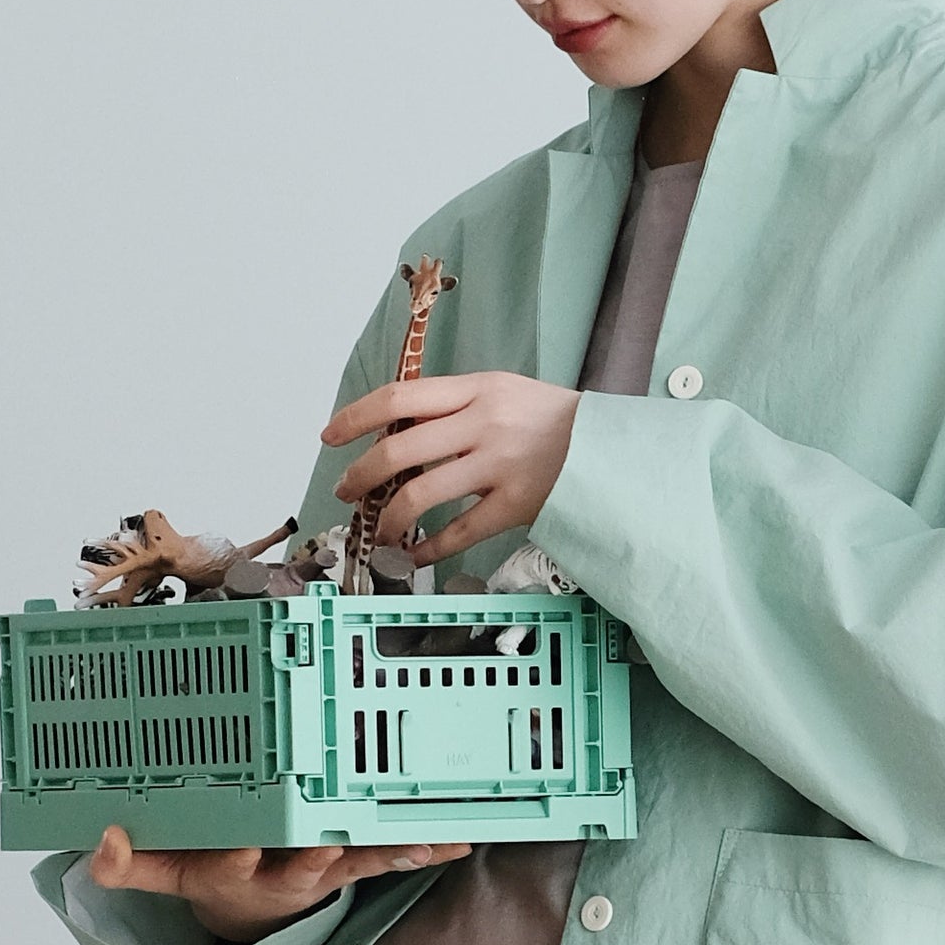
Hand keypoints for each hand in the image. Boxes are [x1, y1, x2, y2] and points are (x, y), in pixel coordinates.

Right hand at [85, 828, 468, 941]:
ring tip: (424, 841)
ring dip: (388, 851)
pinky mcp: (349, 866)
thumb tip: (103, 844)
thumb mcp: (165, 877)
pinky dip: (422, 849)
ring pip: (356, 859)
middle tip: (333, 842)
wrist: (247, 914)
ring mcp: (321, 872)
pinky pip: (387, 856)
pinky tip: (461, 841)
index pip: (234, 864)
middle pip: (302, 862)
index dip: (239, 857)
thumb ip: (130, 865)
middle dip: (320, 852)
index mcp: (235, 872)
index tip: (244, 845)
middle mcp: (283, 874)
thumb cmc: (207, 877)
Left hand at [319, 364, 579, 569]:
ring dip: (388, 517)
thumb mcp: (504, 392)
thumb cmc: (554, 421)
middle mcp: (484, 424)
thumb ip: (455, 406)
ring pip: (420, 494)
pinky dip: (428, 548)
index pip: (400, 397)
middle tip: (346, 490)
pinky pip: (458, 532)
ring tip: (379, 529)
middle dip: (361, 474)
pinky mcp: (516, 505)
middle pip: (399, 449)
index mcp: (477, 390)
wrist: (612, 449)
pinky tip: (414, 555)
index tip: (331, 436)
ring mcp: (499, 466)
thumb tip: (397, 430)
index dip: (356, 417)